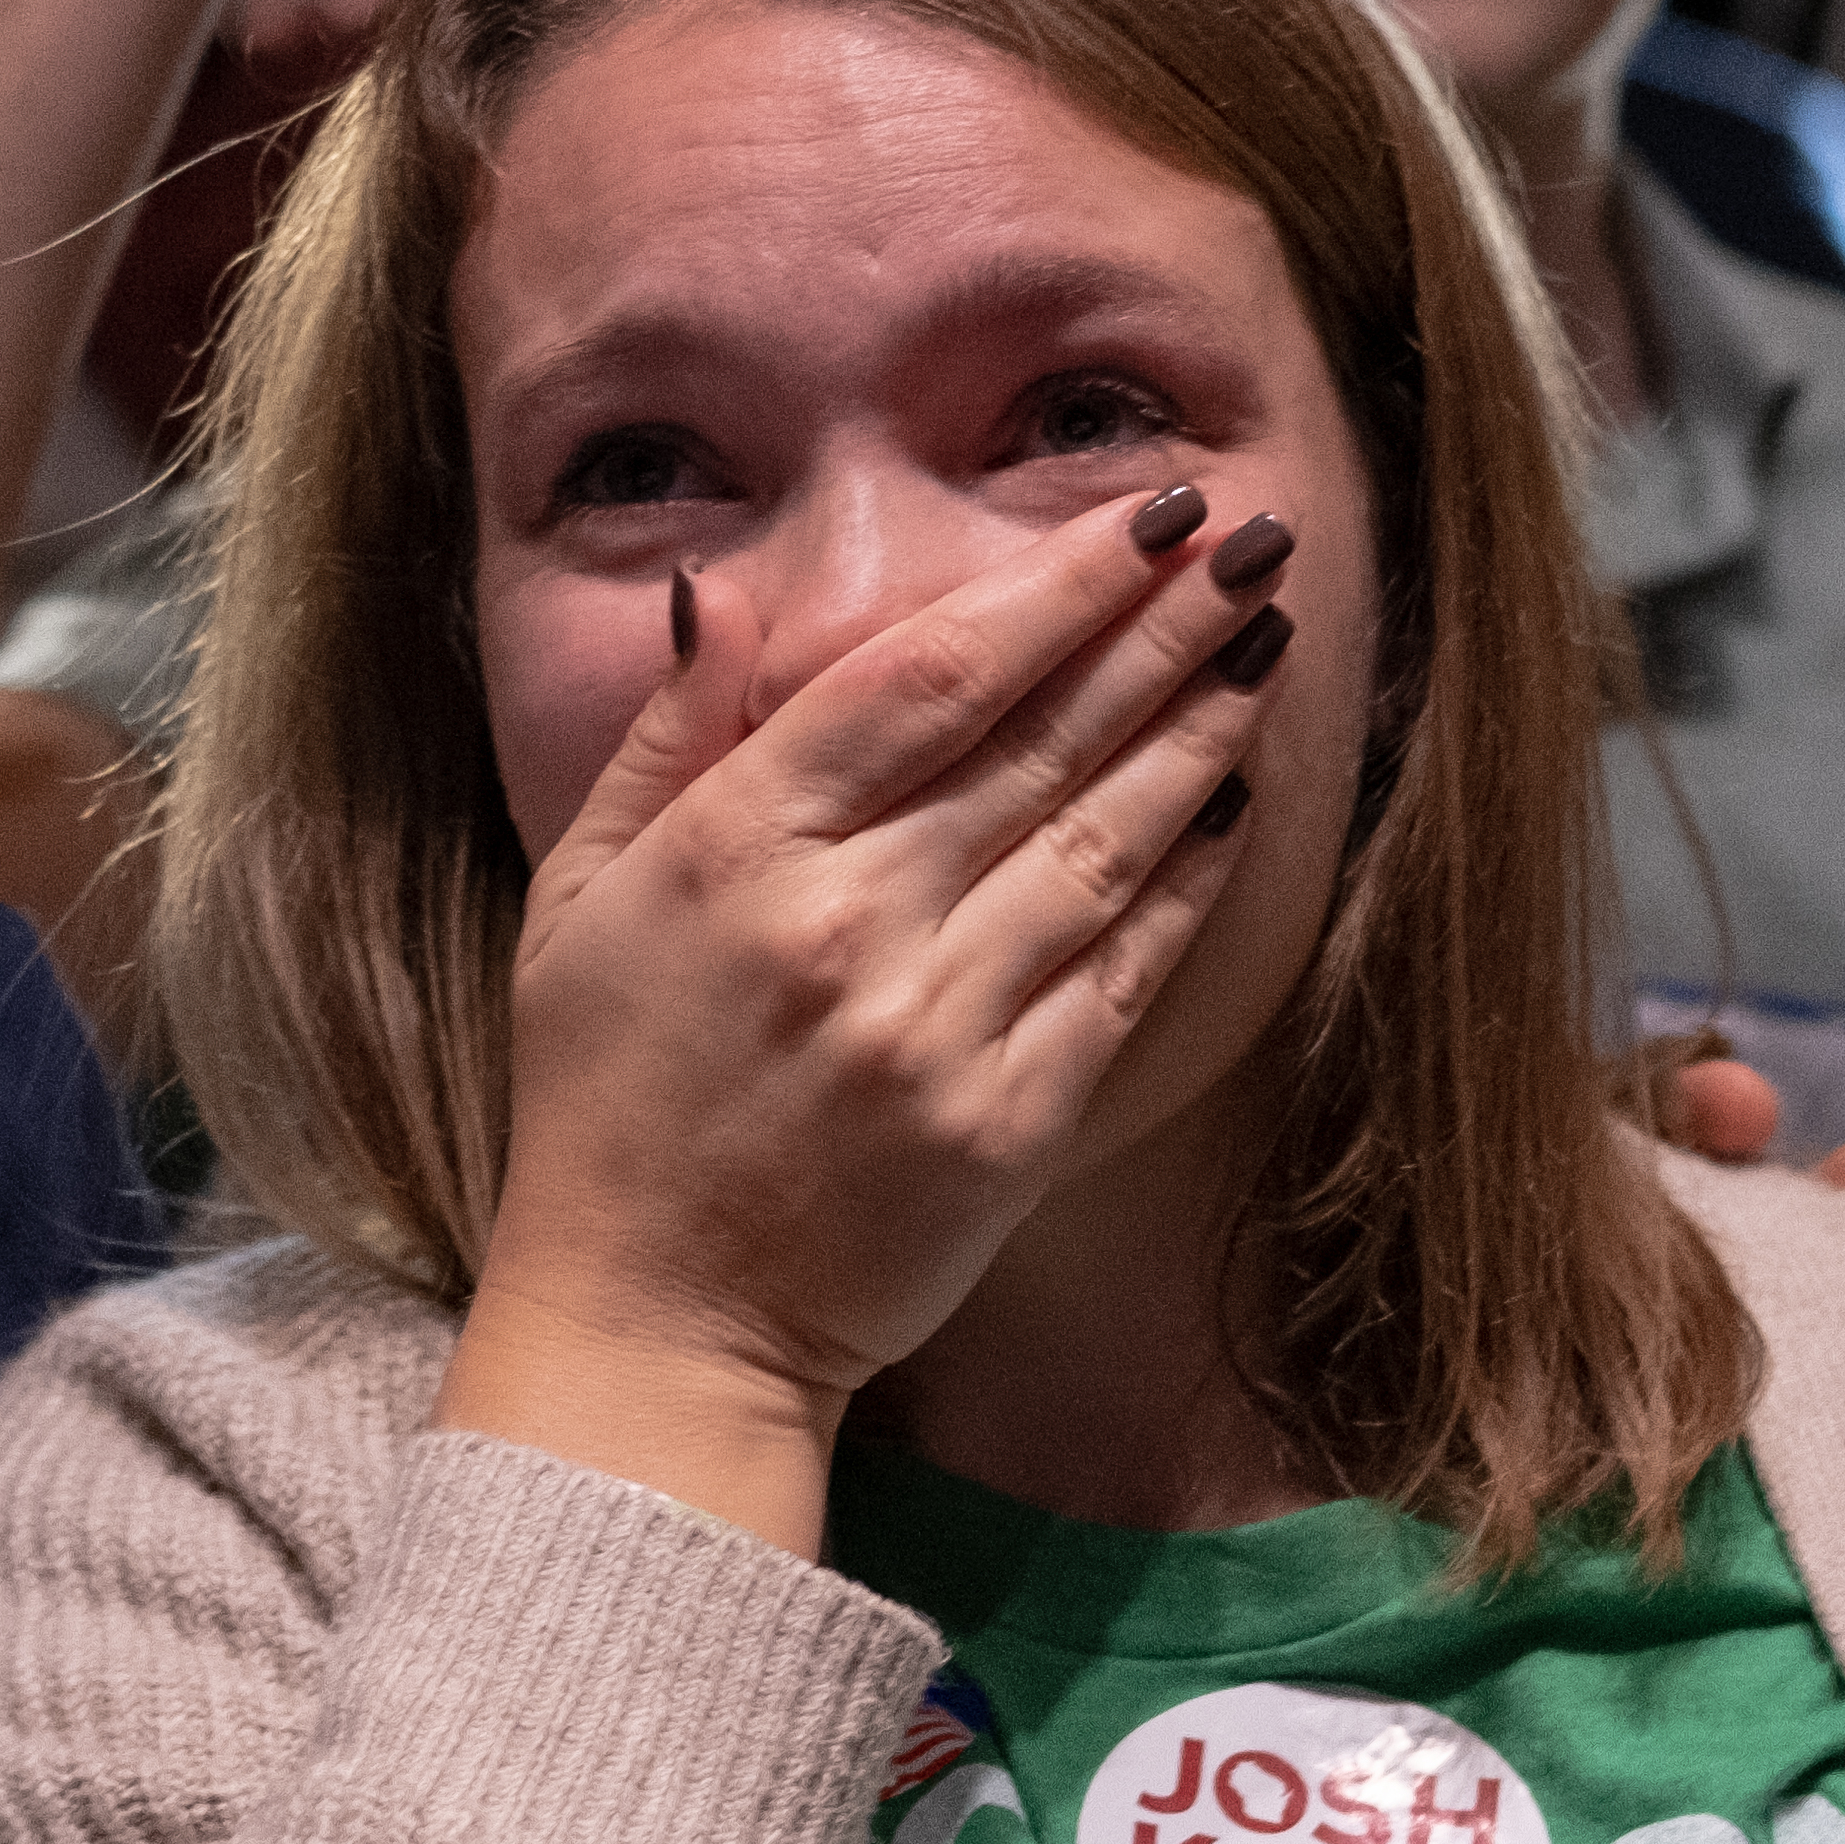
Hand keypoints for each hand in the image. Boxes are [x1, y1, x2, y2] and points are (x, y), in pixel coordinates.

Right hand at [450, 492, 1292, 1514]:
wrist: (653, 1327)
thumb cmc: (604, 1099)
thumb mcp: (579, 895)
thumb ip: (664, 738)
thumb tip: (720, 593)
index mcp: (738, 849)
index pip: (929, 675)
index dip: (1055, 583)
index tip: (1148, 516)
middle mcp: (847, 924)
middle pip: (1040, 740)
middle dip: (1160, 627)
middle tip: (1253, 541)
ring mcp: (937, 1027)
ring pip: (1101, 843)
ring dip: (1196, 733)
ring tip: (1265, 646)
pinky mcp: (1009, 1124)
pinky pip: (1123, 973)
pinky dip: (1188, 881)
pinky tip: (1235, 804)